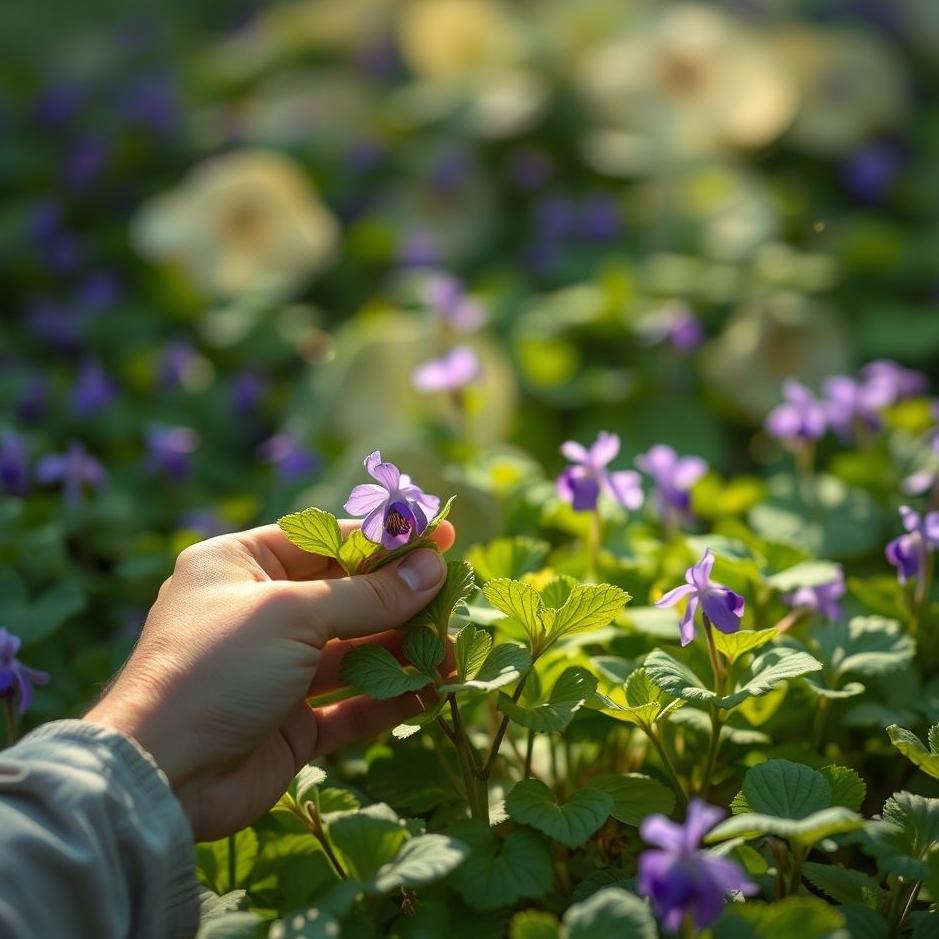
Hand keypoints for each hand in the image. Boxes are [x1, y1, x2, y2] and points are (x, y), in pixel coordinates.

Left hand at [85, 520, 453, 840]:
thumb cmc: (215, 668)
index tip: (443, 537)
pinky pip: (349, 705)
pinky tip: (430, 694)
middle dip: (402, 600)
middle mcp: (258, 614)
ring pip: (353, 652)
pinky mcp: (289, 724)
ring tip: (452, 652)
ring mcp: (275, 671)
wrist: (158, 778)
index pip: (327, 541)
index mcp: (241, 565)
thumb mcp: (293, 615)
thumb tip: (433, 569)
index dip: (386, 541)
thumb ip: (368, 596)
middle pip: (347, 597)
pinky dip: (388, 699)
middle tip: (457, 598)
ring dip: (402, 651)